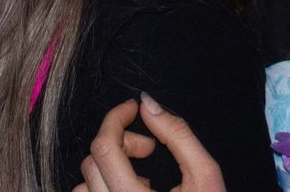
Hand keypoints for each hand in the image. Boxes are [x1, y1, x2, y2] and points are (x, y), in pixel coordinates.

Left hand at [73, 94, 225, 191]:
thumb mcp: (205, 175)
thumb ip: (178, 135)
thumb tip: (148, 104)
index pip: (104, 148)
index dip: (116, 118)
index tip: (133, 108)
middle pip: (93, 161)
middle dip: (121, 142)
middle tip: (149, 147)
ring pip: (84, 184)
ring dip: (109, 169)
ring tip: (142, 177)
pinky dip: (104, 188)